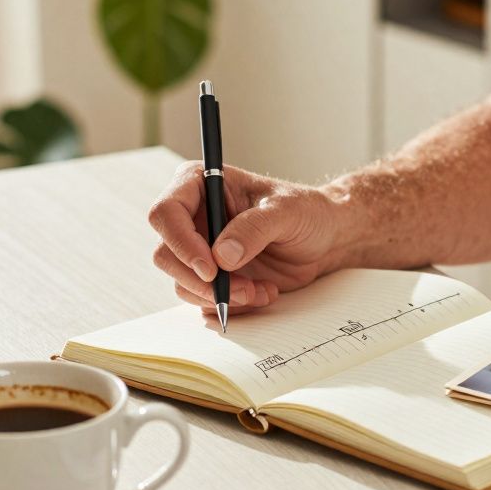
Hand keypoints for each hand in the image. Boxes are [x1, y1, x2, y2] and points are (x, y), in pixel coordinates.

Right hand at [148, 161, 351, 314]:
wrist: (324, 240)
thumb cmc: (306, 212)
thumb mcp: (286, 212)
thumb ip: (255, 228)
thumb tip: (222, 255)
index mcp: (201, 185)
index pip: (166, 213)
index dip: (181, 243)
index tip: (211, 268)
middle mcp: (193, 217)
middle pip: (166, 254)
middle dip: (201, 280)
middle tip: (240, 289)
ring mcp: (199, 249)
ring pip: (182, 283)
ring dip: (220, 295)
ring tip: (259, 290)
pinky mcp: (211, 276)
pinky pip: (202, 299)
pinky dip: (230, 304)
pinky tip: (261, 292)